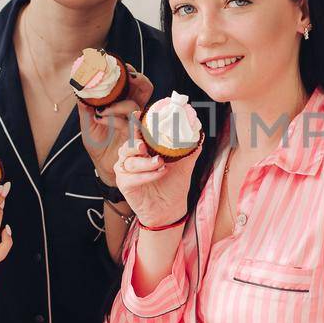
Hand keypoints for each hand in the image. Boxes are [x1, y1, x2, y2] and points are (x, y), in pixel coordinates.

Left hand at [79, 66, 154, 185]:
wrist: (104, 167)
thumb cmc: (99, 145)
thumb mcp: (87, 124)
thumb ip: (85, 107)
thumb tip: (79, 89)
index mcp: (124, 103)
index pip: (133, 82)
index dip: (128, 71)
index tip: (115, 63)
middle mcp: (134, 111)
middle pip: (144, 88)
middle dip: (136, 79)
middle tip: (125, 77)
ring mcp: (137, 124)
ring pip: (135, 105)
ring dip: (118, 104)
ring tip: (102, 109)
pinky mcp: (136, 137)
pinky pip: (129, 124)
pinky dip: (114, 120)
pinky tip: (100, 119)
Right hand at [114, 111, 199, 228]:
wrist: (170, 208)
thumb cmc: (174, 184)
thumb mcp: (184, 165)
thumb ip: (189, 149)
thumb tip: (199, 134)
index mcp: (144, 149)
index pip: (137, 133)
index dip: (136, 123)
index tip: (138, 114)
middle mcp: (132, 157)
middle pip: (128, 145)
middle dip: (136, 143)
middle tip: (146, 146)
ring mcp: (126, 170)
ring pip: (130, 161)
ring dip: (146, 162)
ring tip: (161, 163)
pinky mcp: (124, 184)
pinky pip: (131, 176)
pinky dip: (145, 175)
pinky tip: (158, 174)